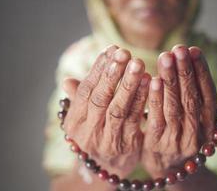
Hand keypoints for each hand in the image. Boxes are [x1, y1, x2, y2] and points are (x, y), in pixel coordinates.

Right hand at [63, 45, 150, 176]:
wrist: (106, 166)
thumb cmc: (96, 132)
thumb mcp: (82, 118)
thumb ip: (78, 99)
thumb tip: (67, 81)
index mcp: (75, 121)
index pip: (85, 91)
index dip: (98, 69)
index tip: (110, 50)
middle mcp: (88, 131)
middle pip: (101, 98)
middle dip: (113, 74)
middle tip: (124, 52)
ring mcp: (108, 139)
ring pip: (118, 108)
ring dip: (129, 84)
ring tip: (137, 63)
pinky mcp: (127, 144)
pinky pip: (135, 119)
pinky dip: (142, 99)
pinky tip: (149, 82)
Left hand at [142, 45, 216, 176]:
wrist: (169, 168)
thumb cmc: (181, 135)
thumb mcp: (194, 119)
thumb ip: (193, 97)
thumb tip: (189, 64)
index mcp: (208, 123)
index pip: (208, 94)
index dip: (202, 71)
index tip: (194, 50)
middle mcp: (196, 131)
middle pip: (192, 97)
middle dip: (186, 71)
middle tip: (179, 48)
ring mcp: (177, 138)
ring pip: (175, 106)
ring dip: (171, 80)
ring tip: (166, 57)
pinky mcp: (157, 143)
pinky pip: (157, 119)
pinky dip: (156, 99)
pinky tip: (153, 81)